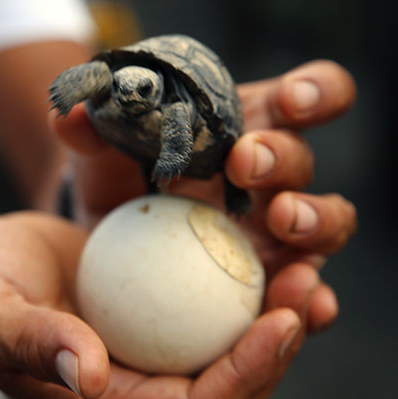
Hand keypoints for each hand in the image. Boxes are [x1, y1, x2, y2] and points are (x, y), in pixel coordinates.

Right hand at [0, 212, 318, 398]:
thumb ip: (30, 341)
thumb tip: (86, 376)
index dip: (244, 376)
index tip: (281, 322)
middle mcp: (136, 387)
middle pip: (229, 390)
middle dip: (278, 347)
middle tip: (307, 283)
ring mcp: (150, 353)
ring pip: (231, 350)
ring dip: (277, 314)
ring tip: (306, 262)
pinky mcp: (157, 317)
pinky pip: (214, 312)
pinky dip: (249, 287)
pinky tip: (274, 244)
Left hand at [53, 59, 357, 331]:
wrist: (114, 240)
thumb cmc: (121, 178)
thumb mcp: (104, 152)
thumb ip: (92, 131)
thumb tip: (69, 115)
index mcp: (251, 126)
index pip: (305, 98)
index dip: (314, 92)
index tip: (288, 99)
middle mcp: (277, 178)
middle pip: (304, 161)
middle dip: (284, 157)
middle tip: (244, 162)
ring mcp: (281, 233)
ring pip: (327, 224)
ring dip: (315, 220)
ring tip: (283, 221)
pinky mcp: (270, 281)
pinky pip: (306, 294)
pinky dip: (316, 301)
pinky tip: (313, 306)